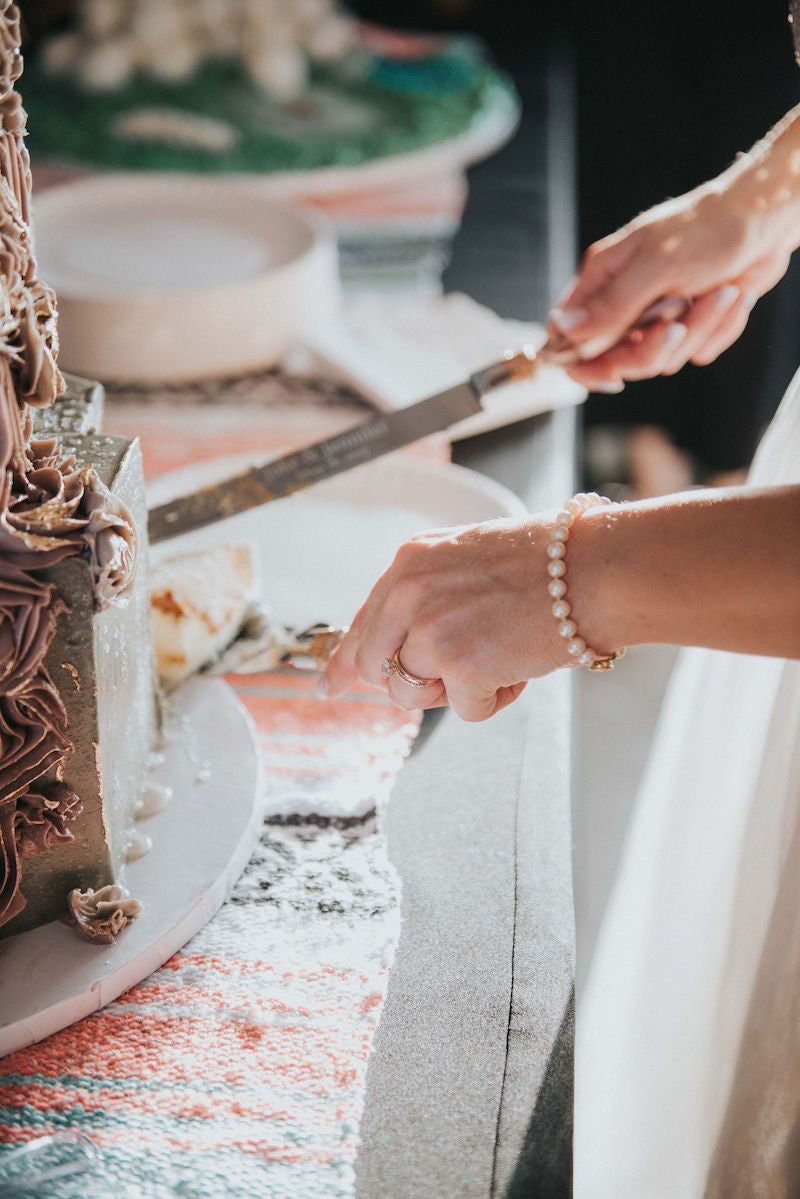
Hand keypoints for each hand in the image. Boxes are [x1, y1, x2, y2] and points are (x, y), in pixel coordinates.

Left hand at [322, 516, 571, 721]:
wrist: (594, 570)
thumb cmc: (549, 565)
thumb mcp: (469, 560)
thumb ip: (427, 595)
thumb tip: (399, 645)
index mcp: (410, 562)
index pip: (361, 623)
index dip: (345, 662)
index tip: (329, 687)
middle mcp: (409, 591)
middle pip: (376, 668)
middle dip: (412, 681)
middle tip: (459, 669)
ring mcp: (431, 628)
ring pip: (411, 694)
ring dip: (454, 690)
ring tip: (498, 658)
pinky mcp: (459, 665)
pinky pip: (462, 709)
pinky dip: (493, 700)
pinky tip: (518, 667)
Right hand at [548, 189, 790, 392]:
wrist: (769, 219)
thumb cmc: (710, 227)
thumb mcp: (655, 266)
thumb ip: (609, 305)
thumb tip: (562, 330)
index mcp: (604, 277)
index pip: (567, 336)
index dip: (582, 363)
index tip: (610, 375)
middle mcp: (626, 299)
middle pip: (617, 358)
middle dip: (653, 347)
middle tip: (676, 327)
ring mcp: (658, 314)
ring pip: (662, 358)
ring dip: (698, 328)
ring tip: (719, 291)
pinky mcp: (691, 322)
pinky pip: (697, 351)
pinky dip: (719, 329)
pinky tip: (730, 296)